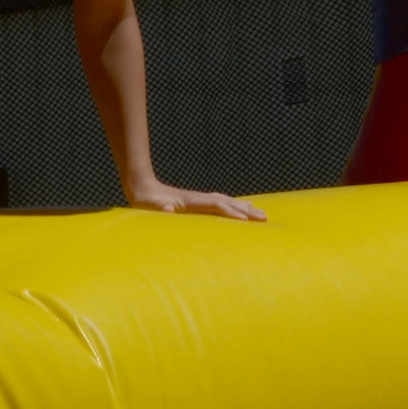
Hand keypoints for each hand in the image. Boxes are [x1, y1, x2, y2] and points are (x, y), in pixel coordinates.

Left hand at [128, 178, 265, 220]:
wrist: (141, 187)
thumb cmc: (146, 202)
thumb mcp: (150, 206)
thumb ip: (160, 208)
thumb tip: (167, 209)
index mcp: (191, 201)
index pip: (216, 206)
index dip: (231, 212)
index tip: (247, 221)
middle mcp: (199, 198)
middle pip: (228, 203)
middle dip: (246, 211)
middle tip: (265, 218)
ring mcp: (199, 199)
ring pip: (228, 202)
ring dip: (244, 207)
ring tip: (262, 213)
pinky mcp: (198, 202)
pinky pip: (222, 204)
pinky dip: (235, 206)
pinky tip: (243, 207)